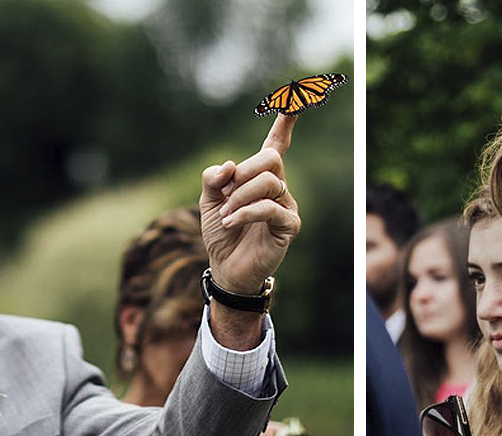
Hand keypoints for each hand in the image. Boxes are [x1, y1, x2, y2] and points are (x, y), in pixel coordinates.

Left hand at [200, 114, 300, 294]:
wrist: (226, 268)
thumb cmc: (221, 233)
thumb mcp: (208, 201)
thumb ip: (213, 179)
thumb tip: (228, 166)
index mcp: (260, 177)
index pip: (276, 145)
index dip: (284, 124)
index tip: (292, 101)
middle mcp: (278, 188)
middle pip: (271, 158)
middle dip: (244, 172)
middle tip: (226, 195)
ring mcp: (287, 206)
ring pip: (268, 182)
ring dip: (240, 197)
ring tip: (226, 215)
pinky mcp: (289, 226)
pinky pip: (270, 208)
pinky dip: (245, 213)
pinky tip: (230, 223)